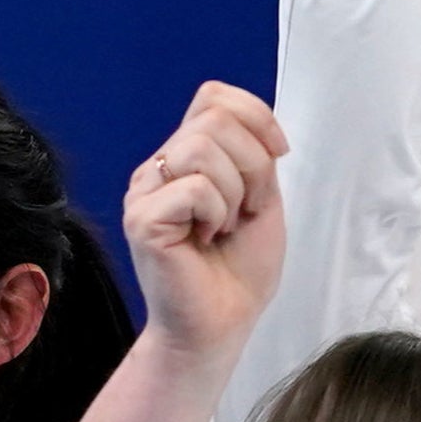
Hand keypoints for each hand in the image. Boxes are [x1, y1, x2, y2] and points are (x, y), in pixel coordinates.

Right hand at [124, 84, 286, 362]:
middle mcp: (158, 169)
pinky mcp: (142, 218)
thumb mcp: (261, 198)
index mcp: (183, 158)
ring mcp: (144, 192)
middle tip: (245, 211)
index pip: (213, 97)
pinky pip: (194, 188)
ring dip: (234, 193)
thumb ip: (254, 154)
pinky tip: (206, 240)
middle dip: (252, 165)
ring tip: (223, 227)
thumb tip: (258, 123)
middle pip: (214, 120)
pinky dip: (216, 214)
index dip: (256, 117)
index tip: (278, 156)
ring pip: (202, 149)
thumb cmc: (238, 271)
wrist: (222, 324)